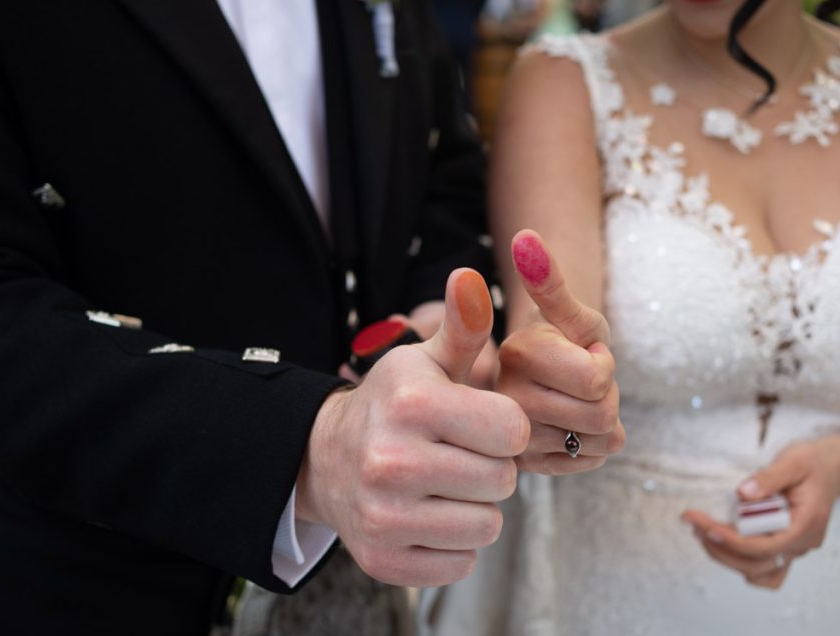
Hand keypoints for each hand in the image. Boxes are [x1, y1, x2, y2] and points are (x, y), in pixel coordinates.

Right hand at [299, 268, 530, 586]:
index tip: (480, 421)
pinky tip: (429, 513)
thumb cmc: (395, 404)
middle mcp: (393, 461)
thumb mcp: (426, 361)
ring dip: (476, 506)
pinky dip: (454, 542)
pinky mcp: (384, 560)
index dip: (505, 427)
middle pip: (502, 480)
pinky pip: (461, 562)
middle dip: (491, 466)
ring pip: (487, 525)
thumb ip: (463, 326)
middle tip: (459, 454)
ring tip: (446, 483)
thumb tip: (470, 277)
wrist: (328, 459)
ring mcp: (384, 516)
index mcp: (412, 404)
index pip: (512, 430)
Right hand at [497, 229, 622, 474]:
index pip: (598, 380)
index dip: (603, 366)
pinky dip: (592, 447)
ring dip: (600, 423)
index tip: (580, 354)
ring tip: (575, 404)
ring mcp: (513, 440)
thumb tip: (525, 237)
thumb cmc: (565, 338)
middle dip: (605, 396)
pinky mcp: (526, 468)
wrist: (548, 376)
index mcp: (518, 354)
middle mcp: (506, 400)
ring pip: (599, 441)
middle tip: (580, 383)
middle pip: (602, 415)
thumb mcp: (570, 311)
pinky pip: (591, 462)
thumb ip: (550, 280)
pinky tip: (571, 430)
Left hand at [681, 441, 839, 589]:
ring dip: (726, 556)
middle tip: (692, 523)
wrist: (831, 469)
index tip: (705, 526)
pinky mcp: (785, 547)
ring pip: (758, 570)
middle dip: (720, 547)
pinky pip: (765, 569)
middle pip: (757, 563)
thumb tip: (743, 493)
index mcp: (806, 524)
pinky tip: (721, 543)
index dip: (733, 540)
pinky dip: (742, 562)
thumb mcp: (794, 461)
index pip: (766, 546)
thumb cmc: (813, 464)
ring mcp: (794, 549)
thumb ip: (770, 477)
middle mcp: (801, 544)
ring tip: (700, 532)